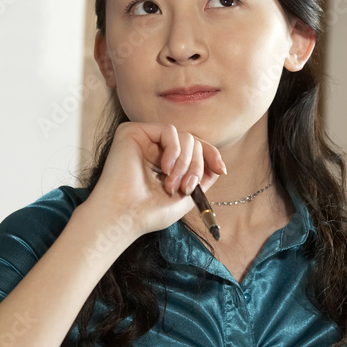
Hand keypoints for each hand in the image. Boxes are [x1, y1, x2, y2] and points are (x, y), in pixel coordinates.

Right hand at [85, 122, 226, 237]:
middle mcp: (154, 148)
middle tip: (188, 188)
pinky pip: (169, 130)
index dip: (211, 156)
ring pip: (185, 137)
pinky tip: (165, 168)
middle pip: (194, 143)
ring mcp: (144, 139)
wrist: (124, 216)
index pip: (195, 150)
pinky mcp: (133, 131)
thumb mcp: (186, 197)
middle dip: (197, 166)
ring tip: (172, 184)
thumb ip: (201, 178)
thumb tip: (217, 165)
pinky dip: (174, 150)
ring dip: (186, 163)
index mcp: (165, 162)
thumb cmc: (150, 212)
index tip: (221, 170)